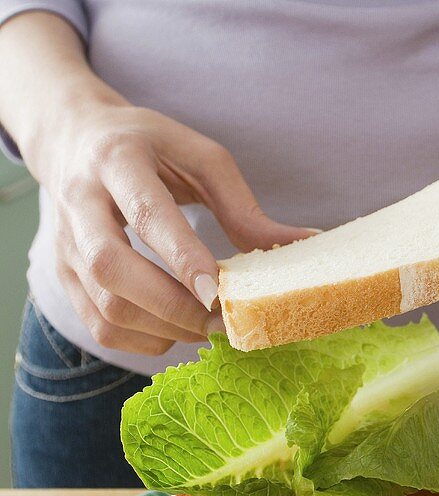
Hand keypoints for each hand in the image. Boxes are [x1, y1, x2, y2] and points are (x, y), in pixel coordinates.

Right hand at [26, 101, 313, 354]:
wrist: (75, 139)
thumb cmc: (152, 147)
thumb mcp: (201, 158)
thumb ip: (244, 206)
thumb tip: (303, 243)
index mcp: (118, 161)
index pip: (148, 215)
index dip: (183, 258)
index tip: (219, 294)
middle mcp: (80, 202)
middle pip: (112, 268)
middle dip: (172, 306)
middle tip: (221, 321)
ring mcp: (65, 242)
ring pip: (105, 306)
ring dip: (162, 329)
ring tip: (207, 327)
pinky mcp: (63, 273)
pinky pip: (98, 325)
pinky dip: (142, 341)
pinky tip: (175, 330)